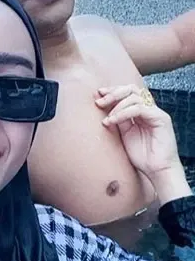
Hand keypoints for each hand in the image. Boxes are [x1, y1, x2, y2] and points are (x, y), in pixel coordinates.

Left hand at [96, 85, 190, 201]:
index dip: (113, 91)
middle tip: (99, 102)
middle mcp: (149, 110)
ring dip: (116, 105)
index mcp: (141, 112)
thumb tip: (105, 110)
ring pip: (135, 97)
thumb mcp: (124, 135)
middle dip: (113, 93)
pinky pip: (139, 109)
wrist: (157, 170)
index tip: (98, 95)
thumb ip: (118, 121)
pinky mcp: (161, 119)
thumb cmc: (142, 156)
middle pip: (132, 89)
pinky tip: (112, 121)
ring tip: (107, 119)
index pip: (128, 93)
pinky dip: (123, 113)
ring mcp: (156, 113)